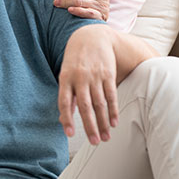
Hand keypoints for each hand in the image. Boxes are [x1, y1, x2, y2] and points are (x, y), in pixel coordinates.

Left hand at [58, 25, 118, 144]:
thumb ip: (67, 95)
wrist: (92, 36)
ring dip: (104, 122)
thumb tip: (64, 119)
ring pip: (100, 103)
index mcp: (65, 78)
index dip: (67, 119)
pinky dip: (113, 110)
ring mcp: (95, 75)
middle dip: (90, 126)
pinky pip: (111, 95)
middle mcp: (80, 77)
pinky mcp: (108, 74)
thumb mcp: (66, 73)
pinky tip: (114, 122)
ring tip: (105, 137)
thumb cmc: (75, 58)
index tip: (70, 134)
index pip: (64, 102)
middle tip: (95, 142)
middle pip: (85, 106)